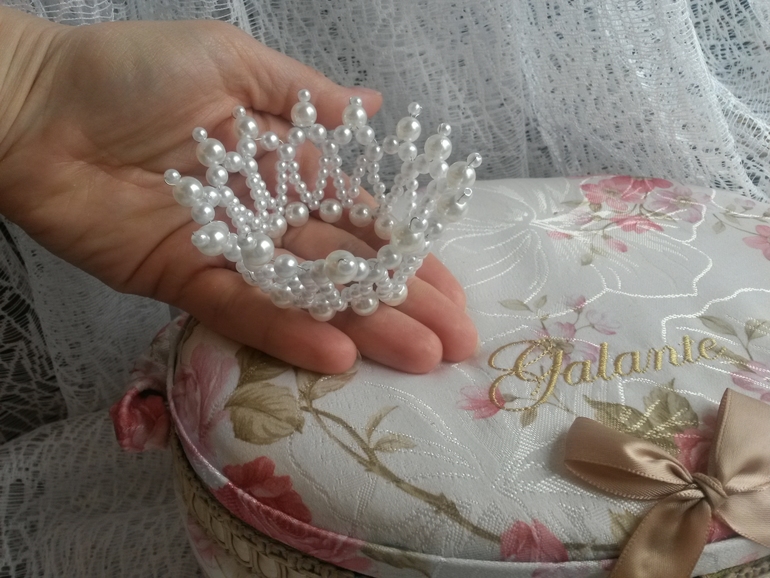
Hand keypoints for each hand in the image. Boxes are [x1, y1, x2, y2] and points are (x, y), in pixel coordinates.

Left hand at [0, 9, 476, 372]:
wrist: (36, 107)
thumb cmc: (131, 72)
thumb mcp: (231, 61)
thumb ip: (306, 94)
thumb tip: (380, 106)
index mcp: (285, 167)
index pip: (360, 220)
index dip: (407, 252)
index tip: (450, 287)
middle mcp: (267, 217)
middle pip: (346, 268)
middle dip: (402, 301)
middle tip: (455, 342)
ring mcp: (229, 254)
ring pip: (307, 297)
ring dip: (364, 327)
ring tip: (419, 357)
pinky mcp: (184, 282)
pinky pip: (244, 310)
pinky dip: (290, 332)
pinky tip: (340, 356)